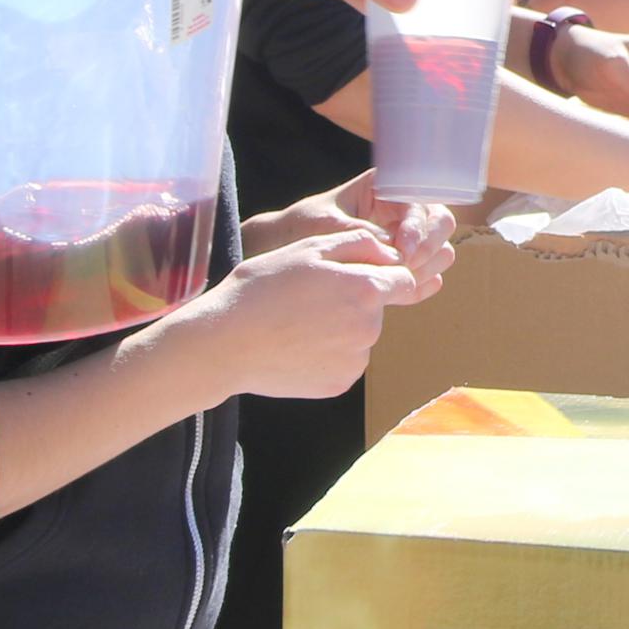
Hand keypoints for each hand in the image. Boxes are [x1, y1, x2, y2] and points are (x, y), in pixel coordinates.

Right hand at [175, 176, 455, 399]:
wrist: (225, 343)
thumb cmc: (262, 288)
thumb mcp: (309, 249)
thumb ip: (359, 244)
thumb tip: (392, 252)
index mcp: (367, 290)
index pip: (403, 280)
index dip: (380, 273)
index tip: (350, 275)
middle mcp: (370, 328)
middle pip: (377, 309)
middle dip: (355, 300)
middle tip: (309, 298)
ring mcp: (355, 361)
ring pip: (360, 336)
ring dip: (341, 328)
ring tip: (298, 323)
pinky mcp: (339, 384)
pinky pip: (344, 362)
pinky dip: (328, 354)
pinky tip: (296, 346)